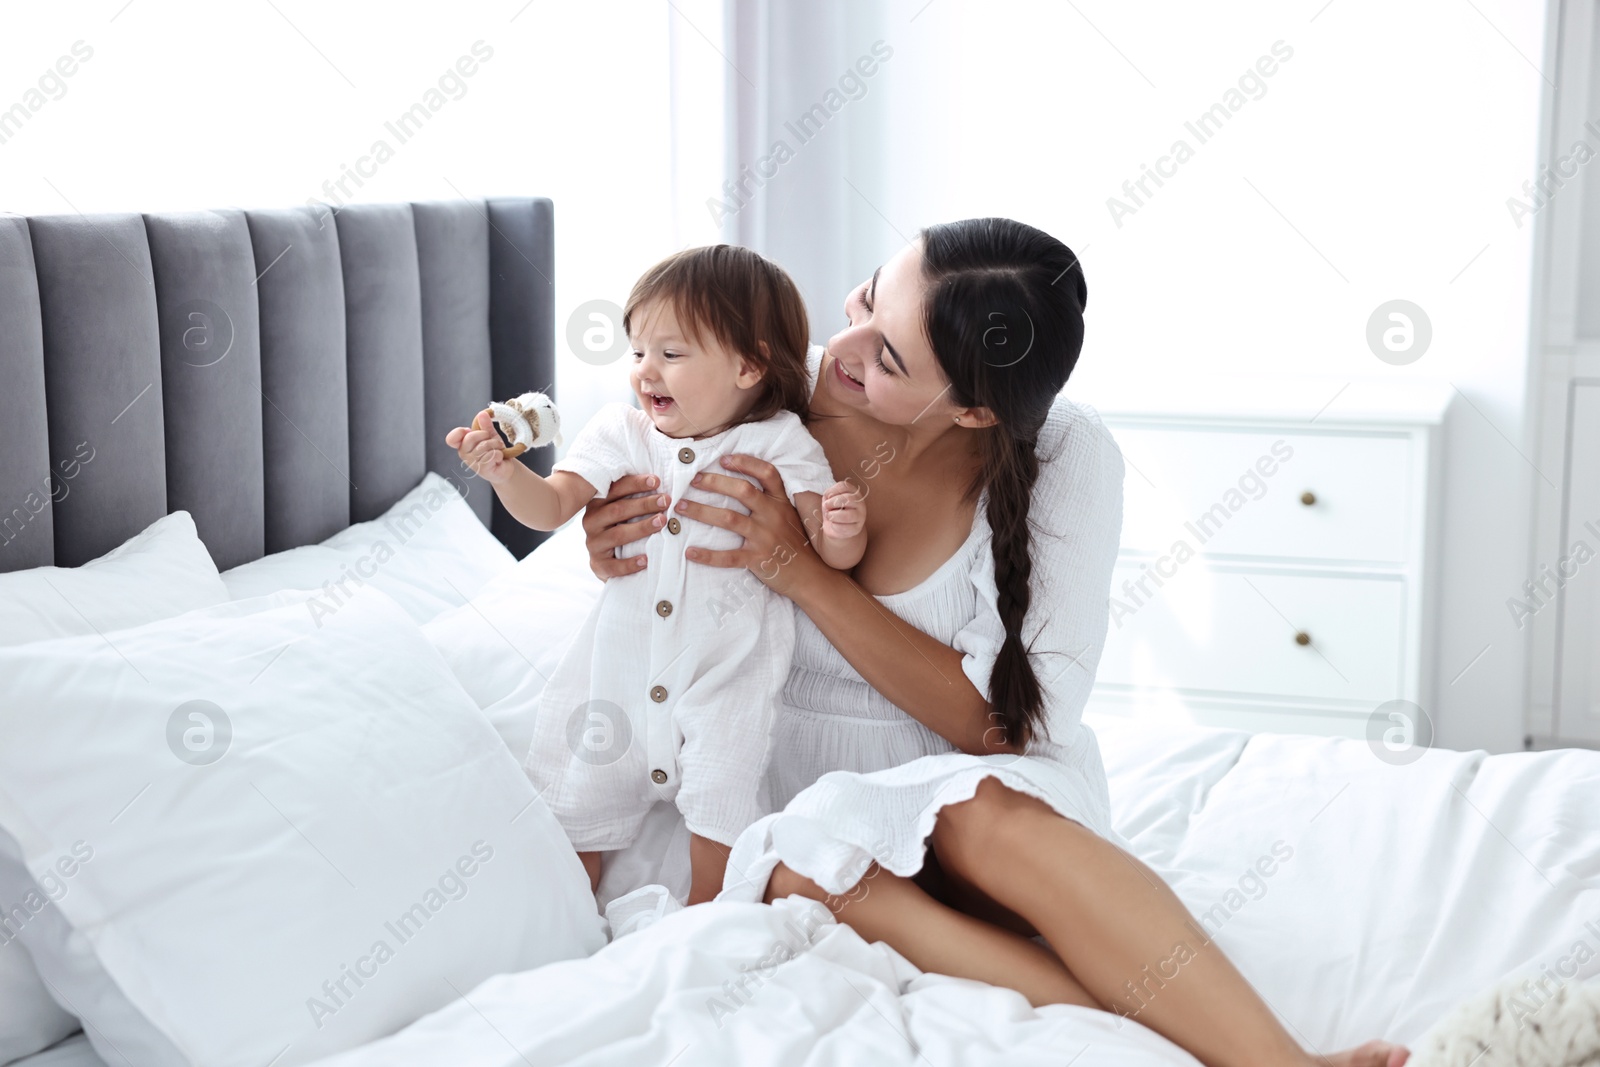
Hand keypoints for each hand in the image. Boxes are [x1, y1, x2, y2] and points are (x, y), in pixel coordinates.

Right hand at [446, 409, 512, 485]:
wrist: (504, 467)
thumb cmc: (494, 451)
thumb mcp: (490, 435)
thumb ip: (485, 425)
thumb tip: (482, 414)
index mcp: (463, 444)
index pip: (451, 439)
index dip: (459, 432)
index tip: (469, 430)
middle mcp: (464, 454)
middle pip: (470, 438)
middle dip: (486, 435)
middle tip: (493, 440)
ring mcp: (472, 463)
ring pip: (484, 446)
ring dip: (496, 445)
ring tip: (498, 449)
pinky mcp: (482, 469)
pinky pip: (492, 455)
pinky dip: (499, 454)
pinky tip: (498, 458)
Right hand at [581, 473, 666, 579]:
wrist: (607, 562)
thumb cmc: (622, 528)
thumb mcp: (624, 512)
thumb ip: (634, 498)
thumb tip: (660, 480)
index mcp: (597, 504)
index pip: (615, 489)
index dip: (635, 484)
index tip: (657, 481)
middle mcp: (592, 521)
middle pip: (618, 510)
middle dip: (644, 504)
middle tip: (666, 501)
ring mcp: (593, 543)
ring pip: (617, 535)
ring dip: (641, 528)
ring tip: (662, 522)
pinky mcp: (598, 565)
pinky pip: (613, 566)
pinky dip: (630, 563)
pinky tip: (646, 560)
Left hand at [676, 454, 825, 598]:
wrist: (810, 575)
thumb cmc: (794, 544)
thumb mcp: (789, 516)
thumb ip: (771, 501)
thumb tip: (740, 485)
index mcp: (781, 502)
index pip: (767, 473)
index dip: (745, 463)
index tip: (723, 459)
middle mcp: (773, 516)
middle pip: (742, 491)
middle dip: (714, 482)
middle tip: (693, 481)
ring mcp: (765, 537)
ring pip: (729, 519)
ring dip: (701, 511)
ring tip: (680, 508)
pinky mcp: (758, 559)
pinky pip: (728, 556)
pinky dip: (707, 555)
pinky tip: (690, 552)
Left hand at [820, 480, 865, 540]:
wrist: (837, 528)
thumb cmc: (834, 510)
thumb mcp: (829, 500)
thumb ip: (828, 495)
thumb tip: (828, 497)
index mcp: (853, 492)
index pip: (844, 486)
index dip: (832, 491)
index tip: (827, 497)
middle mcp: (860, 503)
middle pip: (848, 499)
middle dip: (832, 503)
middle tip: (825, 506)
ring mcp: (860, 516)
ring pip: (848, 515)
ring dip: (833, 515)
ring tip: (829, 516)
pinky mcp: (856, 529)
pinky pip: (844, 527)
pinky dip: (835, 526)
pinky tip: (833, 524)